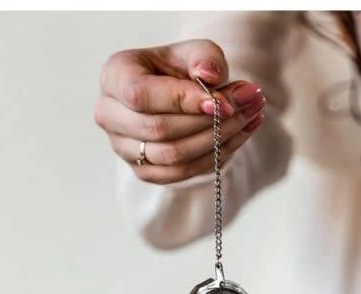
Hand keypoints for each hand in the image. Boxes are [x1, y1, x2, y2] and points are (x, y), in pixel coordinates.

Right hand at [94, 40, 266, 184]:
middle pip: (159, 129)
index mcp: (115, 76)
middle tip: (249, 105)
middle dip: (210, 121)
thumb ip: (205, 57)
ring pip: (173, 156)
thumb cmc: (181, 68)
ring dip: (218, 140)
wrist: (178, 92)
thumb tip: (210, 77)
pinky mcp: (144, 170)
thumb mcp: (195, 52)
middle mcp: (110, 114)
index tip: (224, 102)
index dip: (183, 101)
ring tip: (251, 117)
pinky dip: (215, 157)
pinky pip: (182, 173)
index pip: (141, 95)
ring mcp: (123, 147)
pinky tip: (240, 136)